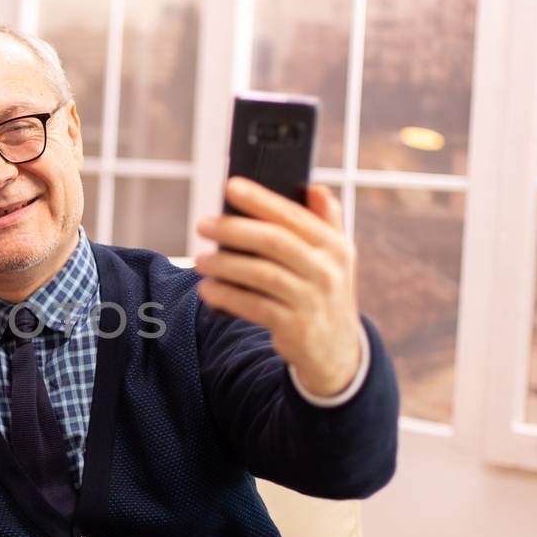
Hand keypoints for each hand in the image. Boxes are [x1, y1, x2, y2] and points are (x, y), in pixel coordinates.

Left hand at [193, 178, 362, 397]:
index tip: (230, 186)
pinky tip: (207, 289)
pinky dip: (227, 296)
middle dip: (234, 229)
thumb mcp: (336, 258)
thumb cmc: (324, 291)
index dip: (261, 199)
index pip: (294, 215)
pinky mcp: (295, 327)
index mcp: (336, 245)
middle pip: (274, 242)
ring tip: (199, 260)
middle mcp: (327, 270)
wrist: (336, 350)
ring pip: (261, 274)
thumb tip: (315, 188)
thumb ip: (326, 221)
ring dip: (224, 265)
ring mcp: (312, 300)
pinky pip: (254, 306)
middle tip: (203, 224)